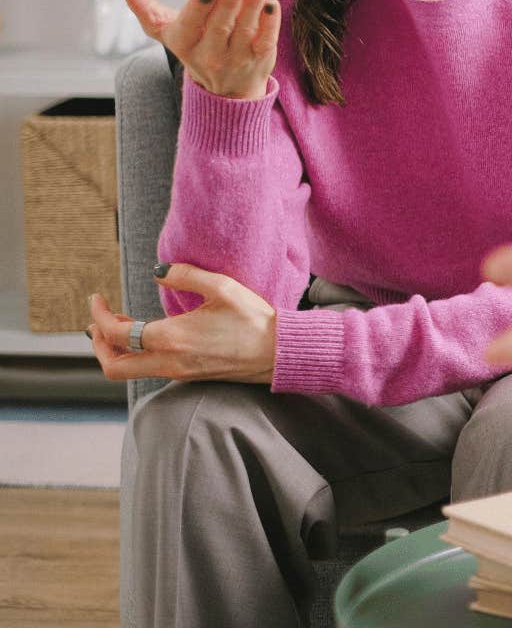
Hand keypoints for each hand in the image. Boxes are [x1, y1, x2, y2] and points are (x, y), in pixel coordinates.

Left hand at [86, 264, 276, 383]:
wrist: (279, 353)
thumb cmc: (255, 320)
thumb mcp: (223, 287)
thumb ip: (185, 275)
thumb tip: (158, 271)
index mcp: (172, 337)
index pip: (116, 333)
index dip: (99, 315)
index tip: (97, 299)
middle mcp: (169, 360)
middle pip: (113, 366)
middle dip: (98, 345)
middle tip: (96, 323)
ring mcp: (178, 372)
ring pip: (130, 371)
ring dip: (116, 350)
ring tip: (119, 326)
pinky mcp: (189, 375)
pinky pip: (149, 369)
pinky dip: (137, 354)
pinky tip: (146, 336)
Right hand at [115, 0, 279, 100]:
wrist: (225, 90)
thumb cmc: (193, 46)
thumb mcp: (164, 30)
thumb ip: (142, 4)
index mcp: (183, 42)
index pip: (190, 25)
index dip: (199, 7)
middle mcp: (210, 54)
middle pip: (219, 26)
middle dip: (228, 2)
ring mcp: (237, 57)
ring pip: (245, 30)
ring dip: (253, 5)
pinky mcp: (261, 58)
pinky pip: (266, 40)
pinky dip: (270, 22)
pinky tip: (271, 3)